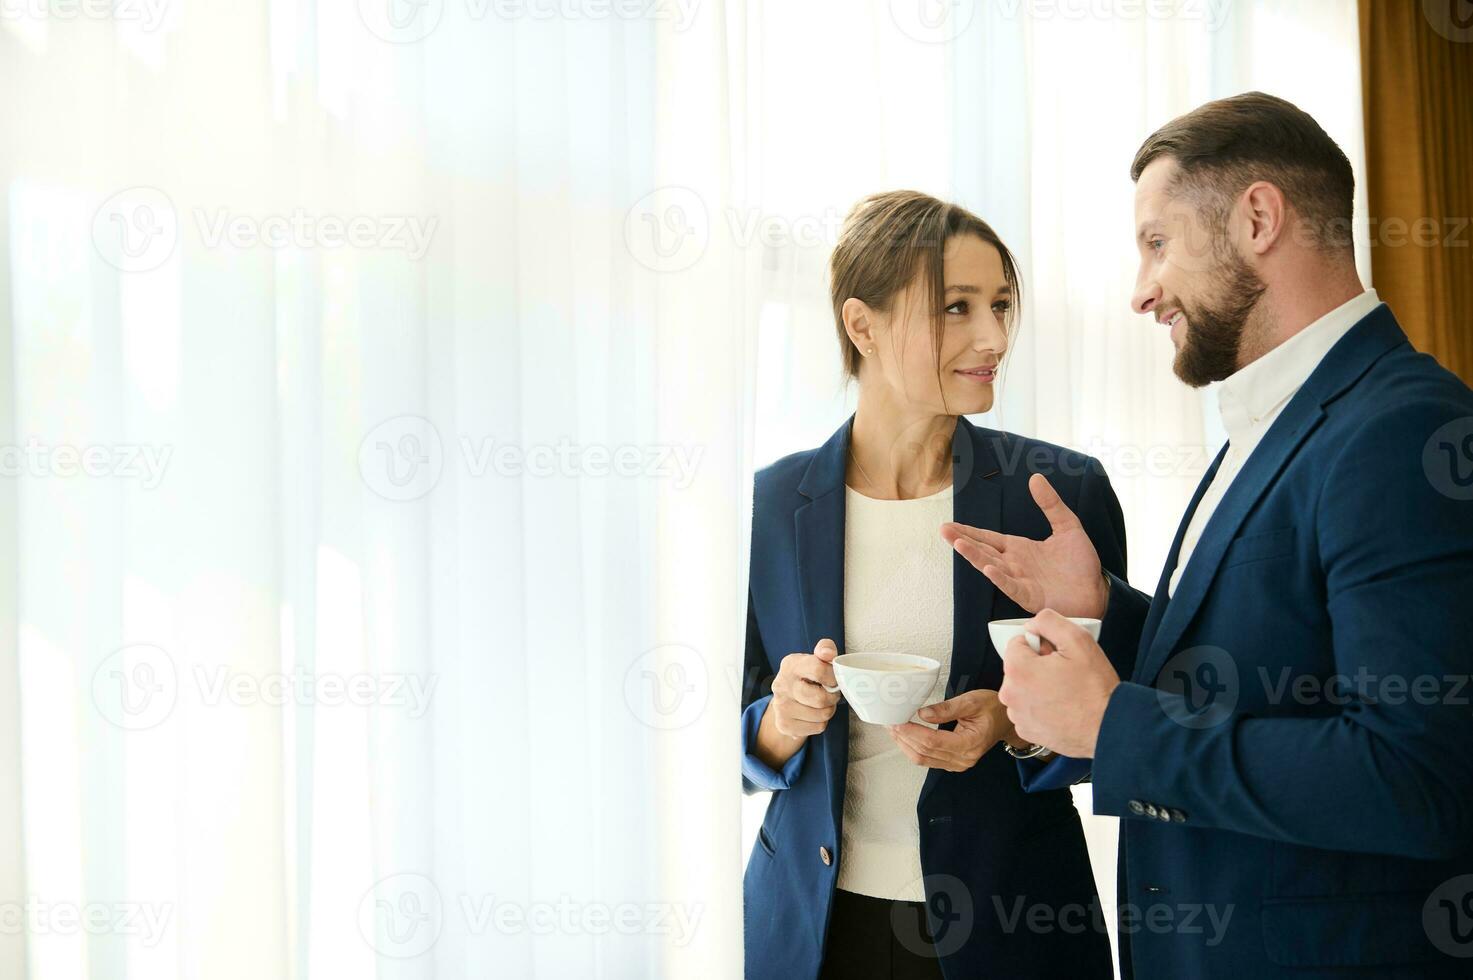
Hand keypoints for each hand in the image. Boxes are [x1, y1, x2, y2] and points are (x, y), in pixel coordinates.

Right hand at [767, 638, 841, 738]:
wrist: (786, 700)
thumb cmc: (807, 677)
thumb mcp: (815, 659)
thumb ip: (825, 649)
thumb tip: (828, 653)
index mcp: (790, 665)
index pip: (818, 669)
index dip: (833, 677)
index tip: (834, 679)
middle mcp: (782, 685)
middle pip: (820, 699)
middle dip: (832, 697)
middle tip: (831, 694)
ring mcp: (781, 707)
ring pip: (822, 715)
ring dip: (828, 710)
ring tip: (822, 704)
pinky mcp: (784, 725)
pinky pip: (818, 728)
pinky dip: (821, 722)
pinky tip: (814, 714)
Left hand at [887, 689, 1024, 771]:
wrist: (1005, 721)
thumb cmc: (993, 708)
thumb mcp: (972, 701)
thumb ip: (946, 708)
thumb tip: (922, 714)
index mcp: (970, 744)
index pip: (933, 741)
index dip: (912, 732)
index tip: (897, 721)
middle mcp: (963, 759)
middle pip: (925, 752)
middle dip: (904, 737)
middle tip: (889, 722)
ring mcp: (958, 763)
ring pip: (923, 759)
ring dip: (905, 744)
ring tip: (892, 728)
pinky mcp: (953, 762)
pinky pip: (928, 759)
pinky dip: (913, 748)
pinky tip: (904, 736)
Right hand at [941, 473, 1108, 618]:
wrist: (1097, 590)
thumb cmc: (1081, 563)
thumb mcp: (1068, 526)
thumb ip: (1050, 504)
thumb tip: (1035, 478)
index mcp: (1019, 548)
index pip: (988, 538)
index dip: (969, 531)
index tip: (949, 525)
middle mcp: (1014, 564)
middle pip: (983, 550)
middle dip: (963, 540)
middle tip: (944, 530)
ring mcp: (1020, 581)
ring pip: (991, 567)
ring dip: (975, 556)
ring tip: (958, 544)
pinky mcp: (1030, 596)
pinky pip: (1011, 586)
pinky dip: (1000, 578)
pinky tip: (989, 568)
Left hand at [997, 609, 1120, 757]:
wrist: (1108, 727)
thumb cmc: (1094, 688)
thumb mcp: (1078, 640)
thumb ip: (1048, 621)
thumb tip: (1031, 624)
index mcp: (1017, 669)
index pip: (1017, 643)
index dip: (1040, 646)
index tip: (1058, 657)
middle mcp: (1010, 693)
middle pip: (1018, 666)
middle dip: (1037, 666)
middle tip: (1064, 675)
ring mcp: (1017, 715)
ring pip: (1022, 688)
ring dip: (1037, 687)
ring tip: (1064, 693)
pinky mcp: (1025, 731)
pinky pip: (1027, 709)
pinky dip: (1040, 707)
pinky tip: (1060, 708)